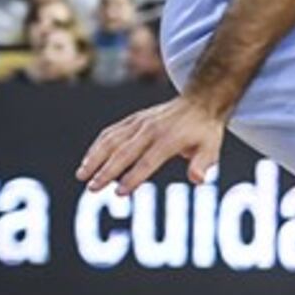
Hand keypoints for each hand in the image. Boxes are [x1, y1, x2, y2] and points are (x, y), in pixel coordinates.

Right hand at [77, 93, 225, 195]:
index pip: (147, 161)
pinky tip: (88, 160)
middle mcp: (150, 130)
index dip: (133, 178)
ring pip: (111, 140)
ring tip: (82, 175)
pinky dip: (97, 146)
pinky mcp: (133, 120)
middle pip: (124, 152)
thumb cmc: (204, 130)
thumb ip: (203, 163)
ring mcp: (139, 123)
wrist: (199, 101)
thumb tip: (198, 179)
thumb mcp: (212, 147)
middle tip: (92, 188)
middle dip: (106, 171)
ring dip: (95, 158)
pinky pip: (111, 132)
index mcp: (169, 139)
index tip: (120, 193)